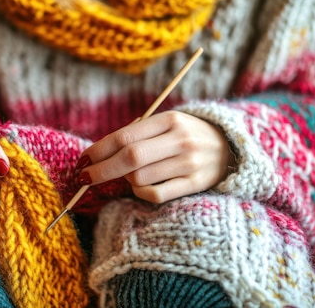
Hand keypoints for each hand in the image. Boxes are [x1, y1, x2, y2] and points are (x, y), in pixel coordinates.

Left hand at [77, 111, 234, 203]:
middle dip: (102, 169)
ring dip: (125, 179)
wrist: (230, 148)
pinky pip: (156, 194)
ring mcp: (189, 163)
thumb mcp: (168, 124)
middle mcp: (181, 140)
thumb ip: (138, 134)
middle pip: (130, 158)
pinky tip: (141, 185)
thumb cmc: (187, 135)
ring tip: (128, 174)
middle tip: (85, 176)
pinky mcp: (195, 184)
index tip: (83, 159)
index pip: (126, 136)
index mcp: (170, 120)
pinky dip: (141, 192)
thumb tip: (99, 153)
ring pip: (140, 177)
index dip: (99, 149)